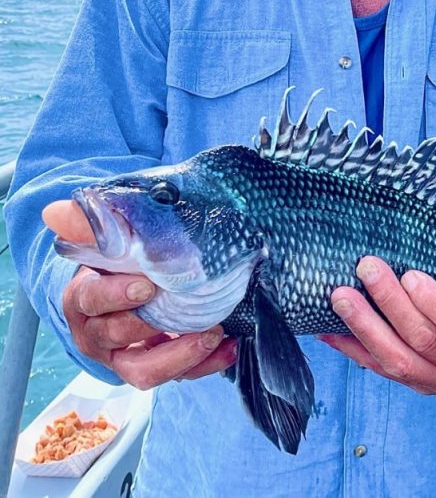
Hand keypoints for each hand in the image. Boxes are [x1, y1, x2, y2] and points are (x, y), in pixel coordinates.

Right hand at [47, 200, 236, 388]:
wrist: (134, 277)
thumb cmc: (121, 254)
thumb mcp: (109, 237)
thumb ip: (90, 224)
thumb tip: (55, 211)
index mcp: (82, 298)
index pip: (90, 300)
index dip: (116, 294)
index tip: (147, 285)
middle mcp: (96, 333)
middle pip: (116, 335)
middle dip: (151, 324)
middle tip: (189, 308)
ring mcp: (122, 356)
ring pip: (143, 371)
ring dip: (180, 356)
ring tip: (213, 333)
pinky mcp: (151, 367)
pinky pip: (176, 376)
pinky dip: (204, 365)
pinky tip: (228, 348)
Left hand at [318, 257, 435, 397]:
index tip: (412, 274)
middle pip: (425, 342)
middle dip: (391, 304)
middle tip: (367, 268)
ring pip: (398, 362)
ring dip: (365, 327)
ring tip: (340, 297)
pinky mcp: (420, 386)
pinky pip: (382, 371)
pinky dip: (354, 349)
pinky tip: (328, 330)